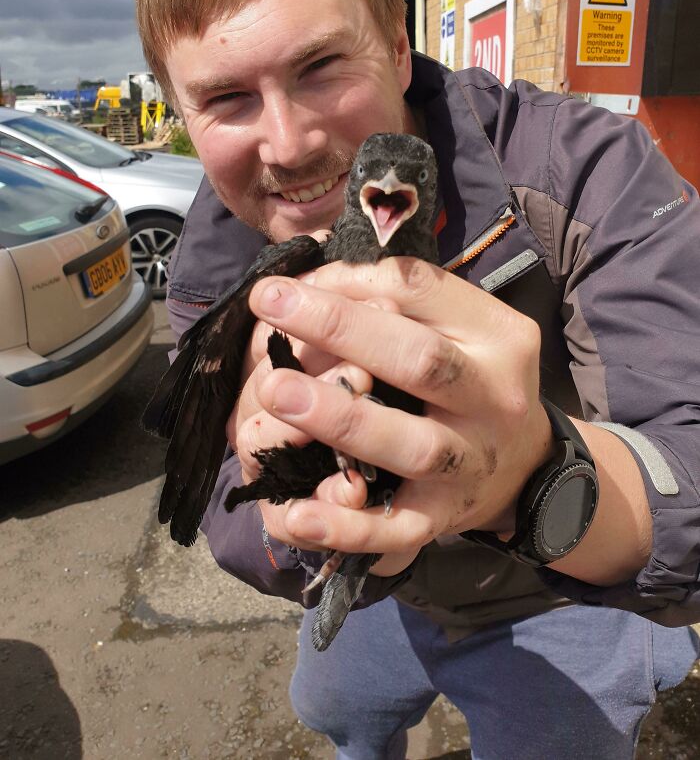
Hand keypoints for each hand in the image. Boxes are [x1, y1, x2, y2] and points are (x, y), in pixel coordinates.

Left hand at [246, 257, 553, 560]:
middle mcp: (494, 397)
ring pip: (412, 445)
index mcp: (497, 334)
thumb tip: (312, 283)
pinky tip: (298, 513)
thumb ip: (396, 298)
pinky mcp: (446, 516)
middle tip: (272, 307)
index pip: (423, 291)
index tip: (284, 284)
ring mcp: (471, 462)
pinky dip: (349, 526)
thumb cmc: (469, 377)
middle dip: (342, 330)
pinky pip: (398, 528)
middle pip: (421, 360)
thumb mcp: (455, 326)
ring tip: (275, 390)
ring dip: (342, 419)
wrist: (524, 464)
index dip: (349, 283)